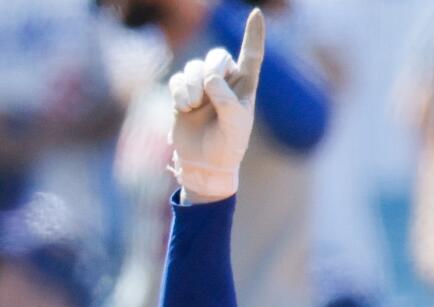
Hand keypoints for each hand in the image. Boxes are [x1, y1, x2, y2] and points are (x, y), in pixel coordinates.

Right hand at [167, 7, 263, 202]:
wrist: (204, 165)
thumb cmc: (227, 147)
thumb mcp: (235, 126)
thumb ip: (227, 101)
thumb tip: (210, 79)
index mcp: (245, 86)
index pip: (252, 55)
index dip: (254, 35)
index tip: (256, 14)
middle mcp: (224, 82)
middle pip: (216, 56)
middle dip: (210, 68)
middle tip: (206, 88)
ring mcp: (202, 88)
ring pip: (194, 67)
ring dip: (192, 84)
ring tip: (192, 106)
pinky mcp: (182, 95)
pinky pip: (177, 79)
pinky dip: (179, 92)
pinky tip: (184, 109)